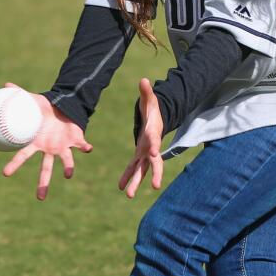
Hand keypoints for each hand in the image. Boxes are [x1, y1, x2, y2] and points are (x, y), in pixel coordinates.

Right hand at [1, 82, 92, 200]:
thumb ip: (18, 93)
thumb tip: (4, 84)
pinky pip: (82, 146)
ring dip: (68, 168)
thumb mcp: (31, 100)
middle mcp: (49, 149)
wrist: (63, 107)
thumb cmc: (44, 108)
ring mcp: (63, 147)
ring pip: (65, 162)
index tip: (5, 174)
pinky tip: (88, 148)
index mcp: (35, 142)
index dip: (14, 165)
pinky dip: (86, 147)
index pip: (22, 156)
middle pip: (45, 169)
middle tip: (40, 198)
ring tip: (67, 175)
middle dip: (43, 183)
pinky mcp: (76, 140)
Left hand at [119, 78, 164, 198]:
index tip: (154, 155)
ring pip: (142, 170)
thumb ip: (146, 92)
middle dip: (154, 174)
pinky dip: (127, 177)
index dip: (154, 147)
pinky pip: (133, 168)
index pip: (155, 142)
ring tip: (128, 195)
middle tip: (155, 187)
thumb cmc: (153, 109)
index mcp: (152, 134)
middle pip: (154, 163)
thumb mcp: (150, 100)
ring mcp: (145, 153)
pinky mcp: (138, 155)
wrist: (155, 119)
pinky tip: (121, 187)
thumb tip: (143, 79)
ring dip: (135, 182)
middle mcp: (150, 147)